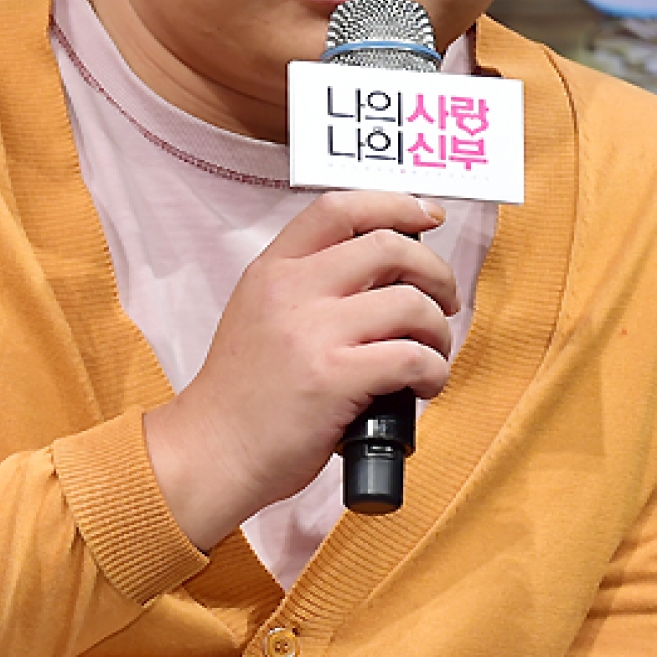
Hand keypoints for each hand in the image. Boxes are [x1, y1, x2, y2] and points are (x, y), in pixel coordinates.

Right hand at [143, 190, 458, 550]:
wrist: (211, 452)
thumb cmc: (243, 395)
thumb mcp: (259, 313)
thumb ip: (306, 285)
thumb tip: (384, 272)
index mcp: (273, 270)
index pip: (339, 208)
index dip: (394, 204)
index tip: (428, 216)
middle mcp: (291, 290)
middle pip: (388, 246)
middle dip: (435, 272)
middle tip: (445, 300)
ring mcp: (312, 333)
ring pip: (410, 302)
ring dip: (438, 329)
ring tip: (433, 354)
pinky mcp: (333, 379)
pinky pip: (411, 357)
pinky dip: (434, 370)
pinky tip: (425, 385)